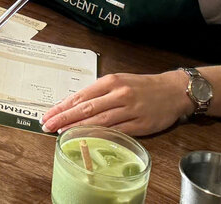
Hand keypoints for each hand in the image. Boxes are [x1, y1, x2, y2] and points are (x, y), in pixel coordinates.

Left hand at [41, 70, 192, 136]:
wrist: (173, 90)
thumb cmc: (142, 86)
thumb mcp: (118, 82)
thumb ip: (98, 93)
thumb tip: (73, 105)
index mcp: (111, 81)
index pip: (80, 95)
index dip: (63, 107)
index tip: (48, 114)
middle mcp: (119, 94)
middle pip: (86, 108)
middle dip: (64, 118)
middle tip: (47, 125)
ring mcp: (130, 110)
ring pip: (100, 120)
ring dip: (78, 128)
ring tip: (62, 132)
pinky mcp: (141, 125)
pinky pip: (117, 131)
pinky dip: (101, 135)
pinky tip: (88, 139)